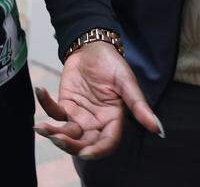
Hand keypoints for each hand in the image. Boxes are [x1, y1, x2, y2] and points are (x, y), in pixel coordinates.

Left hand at [34, 41, 162, 159]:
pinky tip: (40, 90)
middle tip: (58, 139)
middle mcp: (96, 122)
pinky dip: (45, 104)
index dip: (97, 150)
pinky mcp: (65, 104)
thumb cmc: (113, 64)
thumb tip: (159, 129)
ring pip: (67, 133)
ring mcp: (79, 115)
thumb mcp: (127, 82)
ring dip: (54, 133)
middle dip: (70, 145)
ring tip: (42, 128)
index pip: (107, 142)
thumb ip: (139, 106)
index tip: (85, 153)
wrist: (93, 47)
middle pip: (84, 143)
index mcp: (113, 120)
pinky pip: (54, 111)